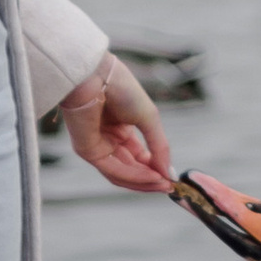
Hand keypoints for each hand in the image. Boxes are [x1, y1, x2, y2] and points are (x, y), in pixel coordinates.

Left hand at [58, 54, 173, 193]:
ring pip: (122, 174)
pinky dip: (133, 175)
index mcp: (121, 129)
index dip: (156, 168)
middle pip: (131, 169)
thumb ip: (160, 146)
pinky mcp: (87, 150)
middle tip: (169, 187)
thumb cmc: (120, 87)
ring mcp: (96, 146)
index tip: (173, 178)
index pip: (139, 157)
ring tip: (162, 184)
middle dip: (151, 179)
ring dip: (143, 181)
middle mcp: (108, 140)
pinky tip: (150, 176)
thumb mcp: (149, 117)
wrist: (96, 74)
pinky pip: (113, 169)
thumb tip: (171, 173)